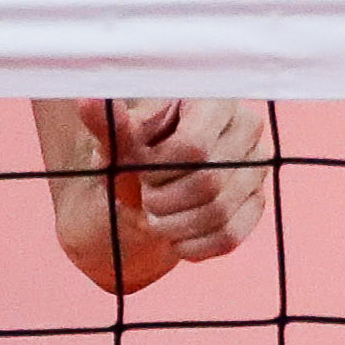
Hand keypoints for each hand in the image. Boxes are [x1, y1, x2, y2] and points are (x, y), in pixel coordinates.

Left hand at [76, 96, 270, 262]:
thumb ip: (108, 124)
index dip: (159, 170)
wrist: (149, 185)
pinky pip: (230, 236)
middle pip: (209, 182)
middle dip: (164, 200)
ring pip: (220, 211)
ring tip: (153, 218)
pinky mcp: (257, 201)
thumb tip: (87, 101)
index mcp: (213, 98)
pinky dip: (193, 246)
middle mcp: (246, 126)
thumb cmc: (133, 154)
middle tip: (144, 198)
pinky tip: (173, 239)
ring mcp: (257, 166)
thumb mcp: (118, 140)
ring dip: (174, 226)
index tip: (140, 169)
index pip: (195, 147)